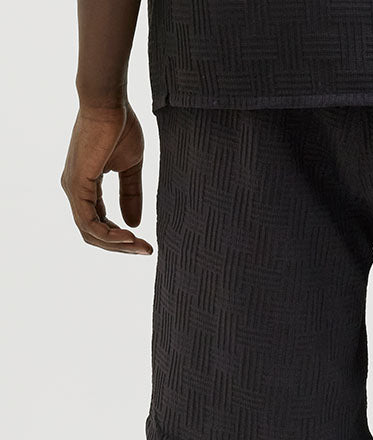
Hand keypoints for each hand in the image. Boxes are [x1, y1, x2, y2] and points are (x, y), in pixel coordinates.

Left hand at [61, 103, 152, 252]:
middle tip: (146, 250)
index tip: (145, 242)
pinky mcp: (77, 185)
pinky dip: (110, 235)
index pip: (98, 223)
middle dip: (120, 247)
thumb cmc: (120, 126)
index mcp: (85, 185)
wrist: (109, 102)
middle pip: (93, 233)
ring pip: (91, 233)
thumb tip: (135, 224)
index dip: (121, 238)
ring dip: (118, 245)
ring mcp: (73, 188)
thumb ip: (131, 195)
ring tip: (142, 246)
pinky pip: (90, 223)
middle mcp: (74, 189)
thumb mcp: (130, 167)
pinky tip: (130, 236)